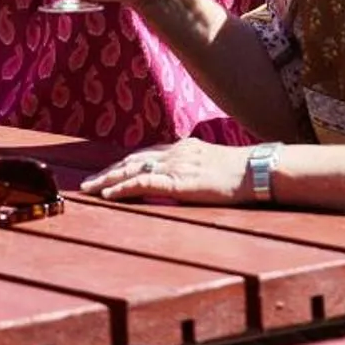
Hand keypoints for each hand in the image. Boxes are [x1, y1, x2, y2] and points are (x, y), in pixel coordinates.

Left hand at [81, 138, 248, 205]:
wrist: (258, 171)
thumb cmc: (244, 173)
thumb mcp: (214, 165)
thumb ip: (197, 168)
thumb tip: (191, 179)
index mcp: (183, 148)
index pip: (145, 155)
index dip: (123, 164)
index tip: (107, 172)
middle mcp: (174, 153)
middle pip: (131, 161)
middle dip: (107, 172)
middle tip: (86, 183)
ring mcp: (174, 166)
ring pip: (130, 170)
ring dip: (106, 180)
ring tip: (88, 189)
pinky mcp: (177, 181)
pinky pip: (141, 183)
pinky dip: (122, 188)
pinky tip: (107, 195)